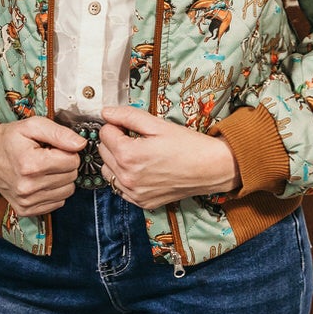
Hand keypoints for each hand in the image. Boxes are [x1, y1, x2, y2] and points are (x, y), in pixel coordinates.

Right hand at [0, 112, 84, 212]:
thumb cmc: (9, 139)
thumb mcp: (32, 126)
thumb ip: (59, 133)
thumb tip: (81, 145)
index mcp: (30, 165)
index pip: (72, 161)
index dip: (67, 152)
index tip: (53, 148)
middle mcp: (28, 187)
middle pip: (71, 177)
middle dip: (65, 165)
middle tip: (48, 157)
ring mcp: (26, 201)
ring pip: (67, 192)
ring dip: (61, 179)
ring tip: (44, 169)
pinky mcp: (25, 210)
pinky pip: (57, 203)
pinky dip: (54, 192)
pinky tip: (41, 181)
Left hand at [97, 104, 239, 207]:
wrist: (210, 168)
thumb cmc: (187, 145)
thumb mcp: (157, 124)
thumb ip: (127, 116)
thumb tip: (106, 112)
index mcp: (128, 155)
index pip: (104, 133)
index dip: (116, 125)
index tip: (130, 126)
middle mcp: (127, 177)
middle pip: (103, 151)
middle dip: (114, 141)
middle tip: (135, 138)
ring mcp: (134, 192)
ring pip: (108, 171)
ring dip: (116, 160)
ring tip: (137, 154)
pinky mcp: (141, 202)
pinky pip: (119, 188)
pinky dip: (124, 177)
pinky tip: (140, 169)